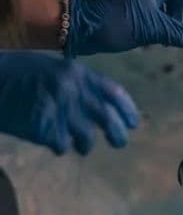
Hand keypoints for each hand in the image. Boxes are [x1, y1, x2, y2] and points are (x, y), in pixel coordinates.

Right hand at [0, 51, 139, 155]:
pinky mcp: (46, 129)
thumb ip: (79, 85)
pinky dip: (57, 145)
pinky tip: (48, 137)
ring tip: (76, 143)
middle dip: (118, 135)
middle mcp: (74, 91)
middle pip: (109, 120)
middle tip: (119, 142)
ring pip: (87, 138)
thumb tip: (105, 108)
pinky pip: (62, 146)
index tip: (133, 123)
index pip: (114, 94)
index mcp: (77, 73)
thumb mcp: (53, 69)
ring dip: (84, 144)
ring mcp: (60, 111)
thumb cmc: (18, 74)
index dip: (127, 111)